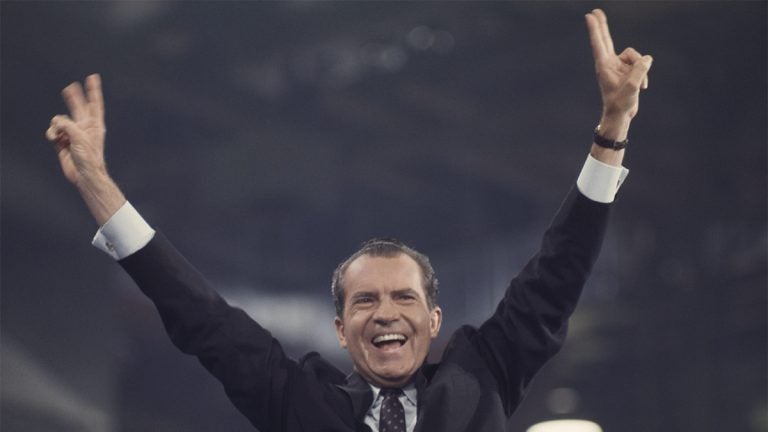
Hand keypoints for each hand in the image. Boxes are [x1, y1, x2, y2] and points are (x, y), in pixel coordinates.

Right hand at [45, 74, 124, 224]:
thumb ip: (67, 125)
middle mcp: (84, 127)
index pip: (94, 103)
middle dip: (73, 98)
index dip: (93, 90)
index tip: (93, 77)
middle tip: (70, 87)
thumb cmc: (89, 157)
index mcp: (94, 124)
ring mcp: (73, 134)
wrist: (84, 174)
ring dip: (56, 126)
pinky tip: (54, 140)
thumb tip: (57, 123)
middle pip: (77, 107)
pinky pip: (53, 131)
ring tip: (58, 136)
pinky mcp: (63, 141)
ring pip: (60, 120)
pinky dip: (52, 134)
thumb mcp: (79, 137)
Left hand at [585, 9, 652, 133]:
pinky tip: (642, 87)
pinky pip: (641, 64)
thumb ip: (640, 70)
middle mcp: (610, 63)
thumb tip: (647, 58)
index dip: (595, 29)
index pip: (599, 43)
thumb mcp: (632, 87)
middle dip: (602, 26)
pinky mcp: (627, 70)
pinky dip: (643, 75)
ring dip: (641, 70)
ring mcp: (619, 66)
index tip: (589, 16)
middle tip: (595, 11)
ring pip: (635, 56)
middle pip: (606, 39)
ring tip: (638, 85)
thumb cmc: (621, 104)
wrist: (621, 115)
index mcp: (604, 66)